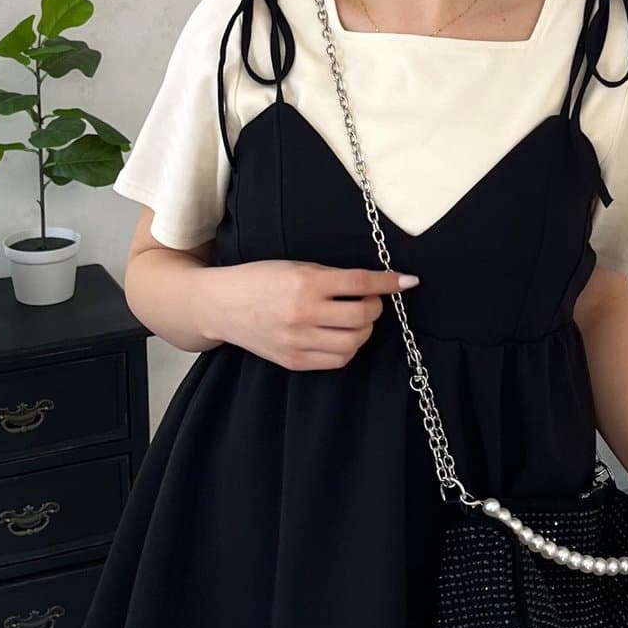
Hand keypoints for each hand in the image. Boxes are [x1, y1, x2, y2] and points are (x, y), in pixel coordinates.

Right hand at [212, 259, 418, 370]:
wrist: (220, 305)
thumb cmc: (260, 279)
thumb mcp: (296, 266)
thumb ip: (333, 277)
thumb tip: (374, 284)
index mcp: (305, 283)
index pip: (360, 283)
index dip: (389, 282)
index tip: (407, 281)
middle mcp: (303, 313)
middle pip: (363, 316)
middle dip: (375, 307)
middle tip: (369, 301)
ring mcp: (298, 341)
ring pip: (354, 342)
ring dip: (363, 330)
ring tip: (355, 320)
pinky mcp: (293, 361)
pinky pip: (337, 361)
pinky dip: (347, 349)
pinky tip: (340, 336)